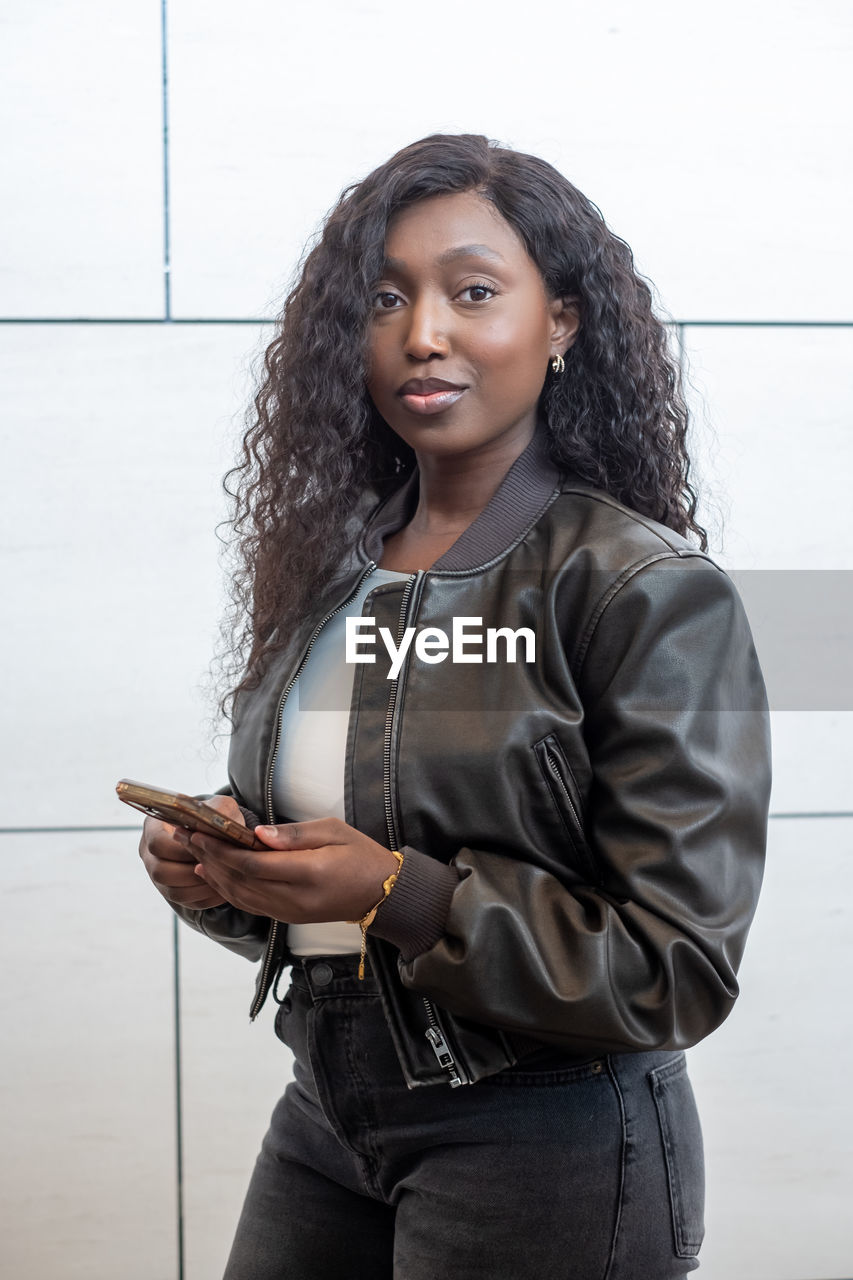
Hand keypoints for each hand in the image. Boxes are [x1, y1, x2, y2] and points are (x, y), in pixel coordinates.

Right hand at [138, 795, 238, 909]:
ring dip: (200, 888)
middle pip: (160, 872)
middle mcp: (150, 855)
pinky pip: (187, 902)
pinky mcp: (174, 891)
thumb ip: (219, 810)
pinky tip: (225, 890)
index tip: (204, 848)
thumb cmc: (213, 817)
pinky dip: (207, 898)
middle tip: (216, 868)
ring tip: (223, 881)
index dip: (180, 849)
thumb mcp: (218, 806)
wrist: (215, 833)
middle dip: (190, 872)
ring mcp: (159, 876)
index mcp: (154, 828)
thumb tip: (217, 825)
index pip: (157, 844)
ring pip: (174, 892)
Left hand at [185, 817, 399, 923]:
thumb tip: (257, 833)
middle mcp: (293, 898)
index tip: (200, 829)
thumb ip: (294, 834)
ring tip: (193, 851)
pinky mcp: (287, 917)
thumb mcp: (334, 830)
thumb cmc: (360, 855)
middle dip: (208, 857)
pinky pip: (249, 904)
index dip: (221, 848)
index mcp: (307, 873)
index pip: (251, 863)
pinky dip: (226, 889)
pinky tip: (212, 874)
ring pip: (239, 895)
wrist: (382, 894)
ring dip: (212, 874)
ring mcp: (289, 912)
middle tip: (185, 835)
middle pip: (238, 880)